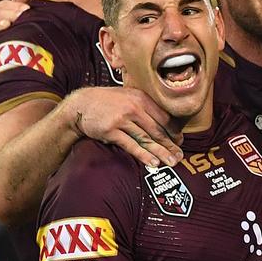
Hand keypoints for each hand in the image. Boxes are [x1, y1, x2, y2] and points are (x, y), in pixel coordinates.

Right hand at [65, 87, 181, 167]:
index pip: (163, 117)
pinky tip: (153, 163)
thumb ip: (145, 107)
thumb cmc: (107, 103)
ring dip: (160, 152)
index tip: (180, 142)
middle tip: (179, 157)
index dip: (173, 132)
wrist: (81, 104)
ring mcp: (122, 119)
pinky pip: (131, 145)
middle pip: (157, 130)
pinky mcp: (111, 130)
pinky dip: (143, 155)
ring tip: (171, 163)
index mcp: (141, 98)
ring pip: (146, 139)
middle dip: (170, 145)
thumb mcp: (128, 97)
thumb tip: (164, 123)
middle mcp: (133, 107)